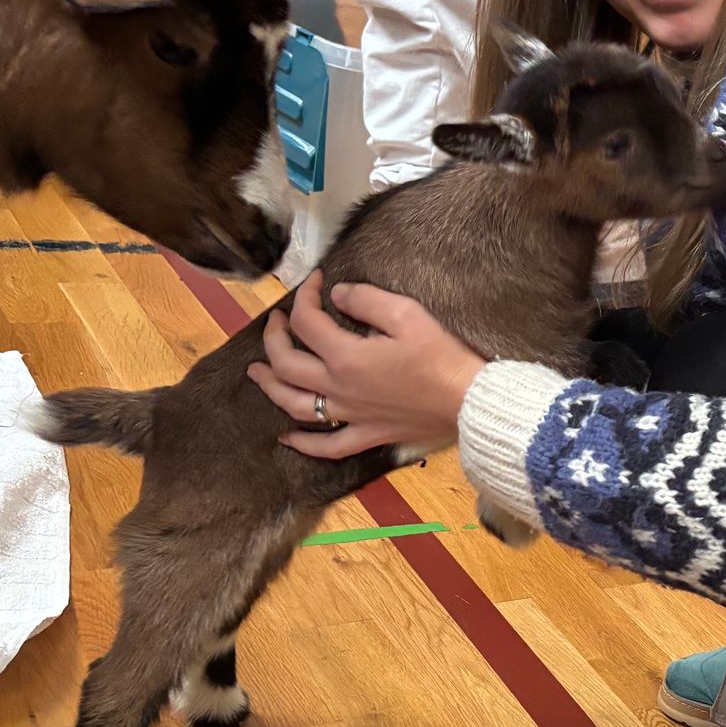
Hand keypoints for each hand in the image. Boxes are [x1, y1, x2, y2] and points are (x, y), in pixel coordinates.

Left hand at [248, 272, 486, 458]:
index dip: (306, 296)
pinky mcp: (366, 435)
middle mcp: (337, 388)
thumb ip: (366, 300)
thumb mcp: (407, 314)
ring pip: (294, 405)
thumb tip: (336, 295)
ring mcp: (349, 415)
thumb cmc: (442, 356)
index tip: (315, 280)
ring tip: (257, 372)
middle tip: (276, 322)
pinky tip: (287, 436)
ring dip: (270, 386)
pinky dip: (302, 443)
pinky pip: (326, 446)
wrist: (468, 401)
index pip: (308, 322)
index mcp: (345, 356)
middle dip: (275, 338)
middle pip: (287, 364)